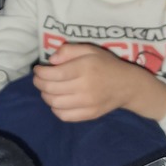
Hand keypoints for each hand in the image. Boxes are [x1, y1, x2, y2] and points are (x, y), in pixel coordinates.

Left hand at [32, 43, 165, 121]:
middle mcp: (85, 87)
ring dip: (45, 96)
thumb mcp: (89, 49)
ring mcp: (88, 103)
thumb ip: (69, 50)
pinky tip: (57, 101)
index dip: (40, 73)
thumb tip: (51, 61)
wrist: (127, 85)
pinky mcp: (90, 114)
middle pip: (51, 89)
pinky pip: (64, 116)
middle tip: (38, 79)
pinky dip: (55, 109)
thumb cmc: (105, 64)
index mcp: (84, 68)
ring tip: (47, 89)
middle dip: (39, 83)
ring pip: (55, 104)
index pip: (54, 74)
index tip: (37, 70)